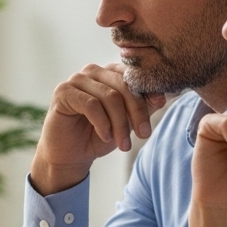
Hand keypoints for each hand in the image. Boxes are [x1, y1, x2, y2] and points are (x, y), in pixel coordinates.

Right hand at [30, 64, 166, 194]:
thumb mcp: (127, 122)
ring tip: (123, 145)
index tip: (160, 105)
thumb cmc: (98, 135)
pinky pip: (91, 105)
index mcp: (109, 73)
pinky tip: (105, 136)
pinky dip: (102, 123)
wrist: (71, 154)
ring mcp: (76, 80)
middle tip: (144, 135)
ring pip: (109, 96)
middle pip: (124, 85)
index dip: (148, 91)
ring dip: (120, 123)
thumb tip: (162, 95)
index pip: (133, 75)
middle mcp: (93, 71)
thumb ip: (142, 106)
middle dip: (137, 112)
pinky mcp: (63, 92)